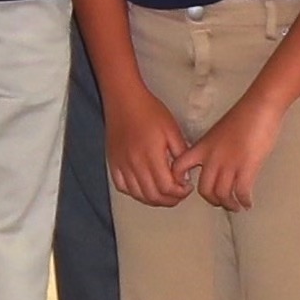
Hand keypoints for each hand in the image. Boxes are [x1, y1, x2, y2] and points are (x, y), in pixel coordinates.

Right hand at [102, 89, 195, 211]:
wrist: (124, 100)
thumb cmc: (151, 112)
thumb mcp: (173, 130)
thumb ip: (180, 154)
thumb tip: (183, 176)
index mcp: (152, 155)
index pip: (167, 187)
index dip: (180, 193)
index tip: (186, 187)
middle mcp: (134, 164)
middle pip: (153, 195)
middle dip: (169, 199)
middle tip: (178, 193)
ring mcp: (121, 164)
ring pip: (137, 194)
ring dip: (153, 199)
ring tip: (163, 192)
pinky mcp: (113, 162)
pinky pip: (122, 186)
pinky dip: (134, 192)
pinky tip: (144, 187)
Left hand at [179, 97, 280, 212]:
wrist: (258, 107)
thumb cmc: (243, 116)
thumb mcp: (218, 132)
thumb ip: (213, 147)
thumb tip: (216, 159)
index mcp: (202, 147)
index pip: (179, 167)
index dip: (179, 181)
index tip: (188, 188)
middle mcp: (212, 157)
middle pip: (204, 188)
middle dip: (212, 200)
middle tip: (220, 202)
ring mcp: (229, 163)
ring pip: (222, 194)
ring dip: (229, 204)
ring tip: (235, 206)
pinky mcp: (247, 166)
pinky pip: (241, 192)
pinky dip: (244, 201)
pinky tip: (248, 203)